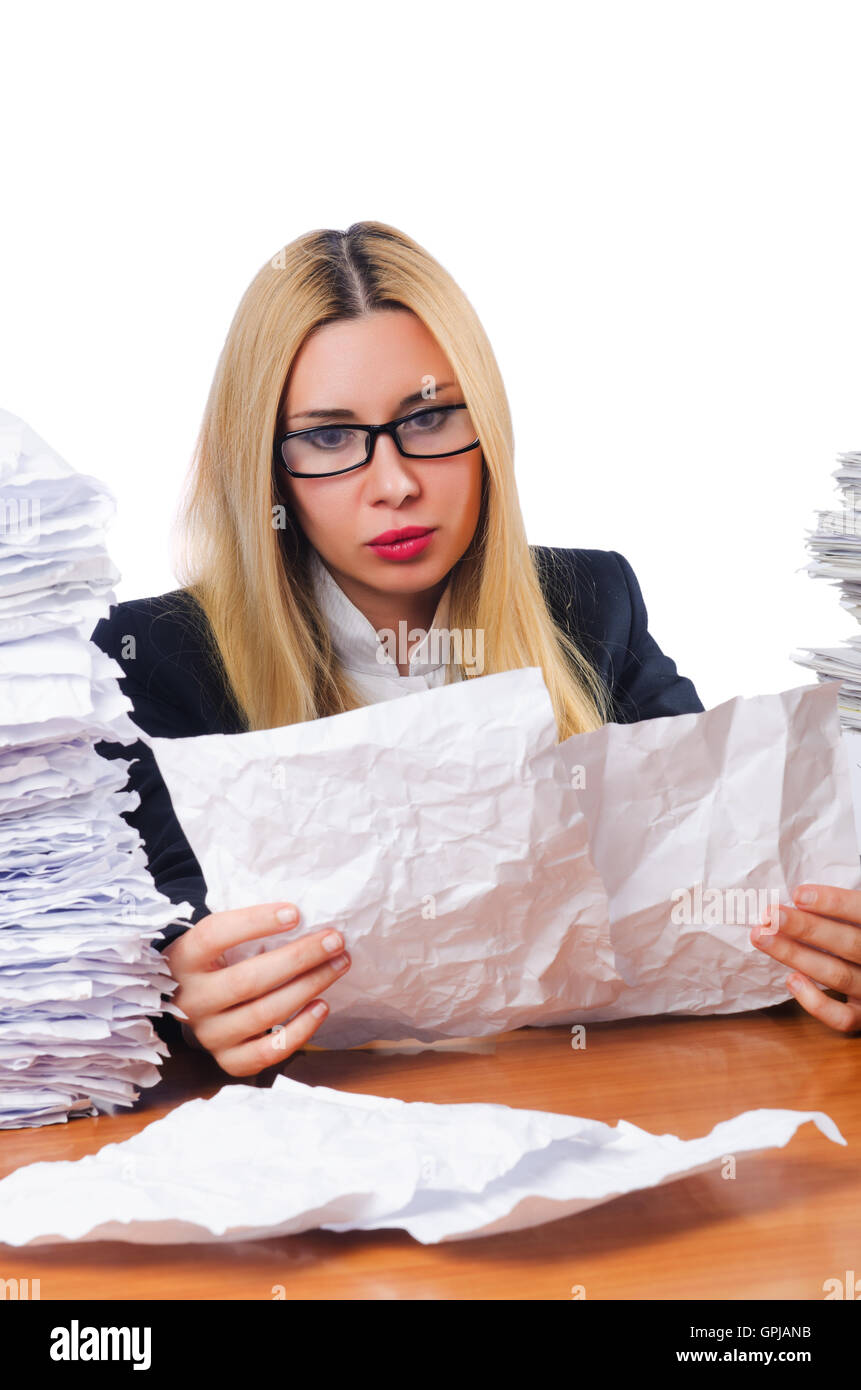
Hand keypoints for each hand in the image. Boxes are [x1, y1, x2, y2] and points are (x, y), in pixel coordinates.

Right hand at [164, 901, 350, 1075]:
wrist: (190, 1005)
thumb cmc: (215, 961)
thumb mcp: (215, 940)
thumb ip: (244, 928)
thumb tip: (299, 914)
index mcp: (183, 960)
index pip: (214, 935)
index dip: (254, 922)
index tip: (295, 913)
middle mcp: (191, 1000)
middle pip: (247, 980)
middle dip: (298, 958)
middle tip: (334, 940)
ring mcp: (208, 1034)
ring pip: (263, 1015)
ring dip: (308, 987)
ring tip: (338, 964)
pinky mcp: (227, 1059)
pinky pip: (268, 1052)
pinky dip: (300, 1030)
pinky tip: (322, 1006)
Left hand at [750, 883, 860, 1033]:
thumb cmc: (857, 937)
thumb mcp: (855, 923)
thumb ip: (843, 911)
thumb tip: (800, 895)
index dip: (833, 903)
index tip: (798, 894)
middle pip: (846, 944)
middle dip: (805, 928)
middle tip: (769, 915)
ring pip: (837, 975)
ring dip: (796, 956)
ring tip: (762, 938)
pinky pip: (843, 1017)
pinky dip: (816, 1003)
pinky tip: (791, 981)